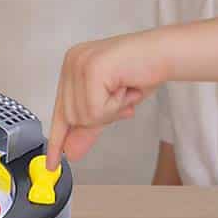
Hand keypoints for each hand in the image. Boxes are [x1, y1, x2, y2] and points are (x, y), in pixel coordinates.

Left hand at [46, 29, 172, 169]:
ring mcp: (78, 64)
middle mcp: (70, 63)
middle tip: (121, 98)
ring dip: (111, 111)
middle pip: (70, 117)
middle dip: (102, 117)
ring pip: (83, 115)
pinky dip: (116, 106)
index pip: (59, 110)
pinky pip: (96, 109)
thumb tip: (71, 153)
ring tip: (124, 90)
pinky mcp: (90, 68)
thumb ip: (89, 128)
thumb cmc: (141, 74)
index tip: (52, 163)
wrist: (165, 54)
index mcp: (71, 69)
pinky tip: (125, 88)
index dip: (58, 139)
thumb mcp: (110, 106)